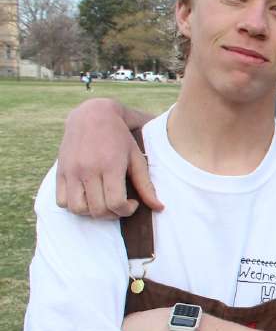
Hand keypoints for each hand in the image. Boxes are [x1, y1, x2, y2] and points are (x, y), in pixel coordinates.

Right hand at [56, 99, 160, 218]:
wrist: (92, 115)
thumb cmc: (120, 138)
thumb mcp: (137, 157)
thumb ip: (146, 185)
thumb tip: (159, 208)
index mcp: (110, 165)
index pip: (115, 203)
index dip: (126, 211)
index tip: (133, 203)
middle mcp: (88, 169)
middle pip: (97, 210)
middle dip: (112, 214)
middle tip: (120, 204)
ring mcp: (71, 171)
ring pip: (77, 209)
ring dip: (92, 213)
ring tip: (103, 203)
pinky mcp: (60, 171)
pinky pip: (62, 201)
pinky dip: (74, 206)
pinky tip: (88, 197)